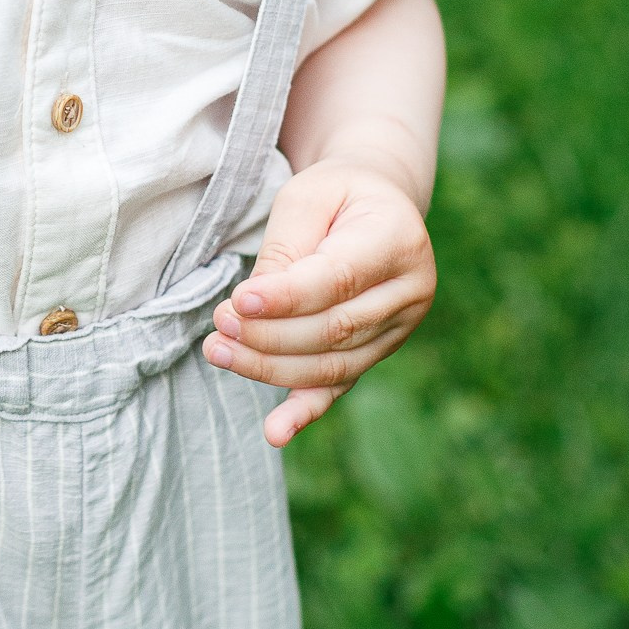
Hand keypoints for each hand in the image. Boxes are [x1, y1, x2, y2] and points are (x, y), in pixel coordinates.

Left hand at [202, 158, 436, 448]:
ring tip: (219, 351)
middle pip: (334, 328)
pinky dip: (305, 410)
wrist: (375, 204)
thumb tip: (251, 306)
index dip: (287, 297)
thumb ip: (286, 249)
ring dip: (270, 367)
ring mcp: (399, 329)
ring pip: (332, 364)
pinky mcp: (377, 352)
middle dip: (269, 334)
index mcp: (398, 239)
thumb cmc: (335, 195)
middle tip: (218, 324)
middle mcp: (410, 291)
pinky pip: (340, 387)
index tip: (237, 302)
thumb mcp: (307, 198)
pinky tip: (275, 432)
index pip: (339, 279)